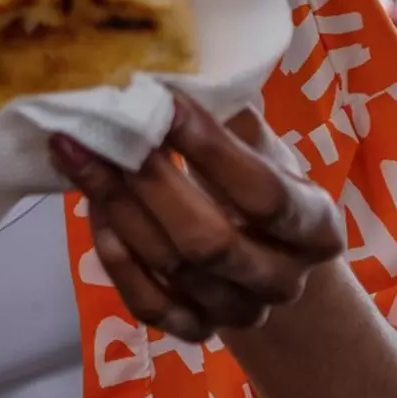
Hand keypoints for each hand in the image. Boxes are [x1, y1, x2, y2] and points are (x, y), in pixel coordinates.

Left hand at [49, 97, 345, 343]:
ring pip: (171, 269)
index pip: (264, 194)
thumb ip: (233, 116)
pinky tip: (91, 208)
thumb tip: (184, 66)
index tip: (163, 102)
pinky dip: (115, 257)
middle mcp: (284, 281)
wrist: (262, 257)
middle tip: (105, 131)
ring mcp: (240, 313)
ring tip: (78, 154)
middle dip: (151, 183)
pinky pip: (148, 303)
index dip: (211, 150)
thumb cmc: (259, 185)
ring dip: (118, 208)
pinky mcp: (196, 331)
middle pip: (211, 242)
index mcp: (317, 228)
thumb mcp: (261, 147)